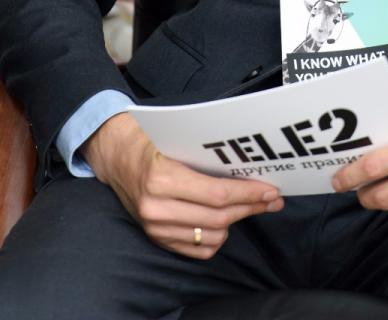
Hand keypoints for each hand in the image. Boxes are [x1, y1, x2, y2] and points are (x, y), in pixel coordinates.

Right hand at [83, 111, 283, 258]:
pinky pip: (197, 249)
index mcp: (162, 179)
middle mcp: (157, 208)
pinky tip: (226, 222)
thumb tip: (248, 165)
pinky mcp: (156, 238)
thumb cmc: (149, 139)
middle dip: (250, 207)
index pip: (217, 195)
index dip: (248, 194)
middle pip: (218, 217)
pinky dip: (217, 238)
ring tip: (251, 205)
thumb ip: (207, 155)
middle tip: (272, 199)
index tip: (271, 190)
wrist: (115, 155)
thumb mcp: (176, 138)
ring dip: (236, 222)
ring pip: (211, 236)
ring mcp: (155, 228)